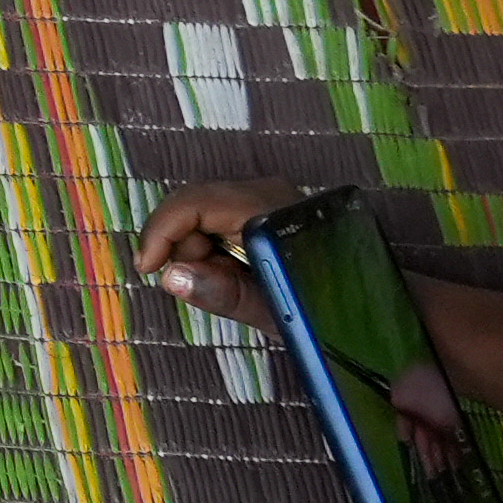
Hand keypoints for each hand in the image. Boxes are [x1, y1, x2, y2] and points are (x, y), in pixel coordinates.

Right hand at [124, 175, 313, 334]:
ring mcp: (263, 195)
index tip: (148, 269)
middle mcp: (264, 191)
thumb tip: (170, 276)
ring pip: (200, 214)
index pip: (192, 204)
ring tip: (229, 282)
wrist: (355, 309)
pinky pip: (216, 219)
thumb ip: (221, 292)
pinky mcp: (260, 205)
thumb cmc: (318, 311)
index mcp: (266, 211)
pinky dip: (212, 248)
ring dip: (200, 251)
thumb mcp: (268, 311)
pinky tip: (233, 270)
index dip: (161, 232)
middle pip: (192, 207)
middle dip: (184, 248)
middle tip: (204, 284)